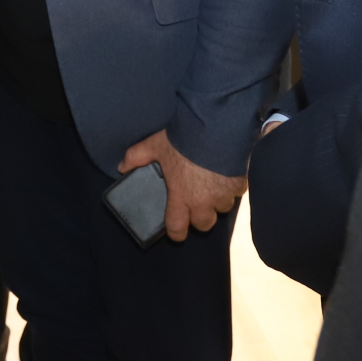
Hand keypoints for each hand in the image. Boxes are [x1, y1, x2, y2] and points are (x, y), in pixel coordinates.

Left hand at [119, 130, 244, 243]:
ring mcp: (224, 195)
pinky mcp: (240, 184)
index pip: (177, 227)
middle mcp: (204, 202)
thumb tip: (121, 167)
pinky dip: (231, 188)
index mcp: (181, 196)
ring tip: (210, 187)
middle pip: (204, 224)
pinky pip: (236, 193)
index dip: (176, 232)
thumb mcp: (155, 146)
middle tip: (195, 204)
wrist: (216, 128)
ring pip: (222, 209)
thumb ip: (136, 157)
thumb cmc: (183, 140)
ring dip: (217, 202)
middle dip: (199, 218)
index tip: (176, 231)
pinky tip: (225, 176)